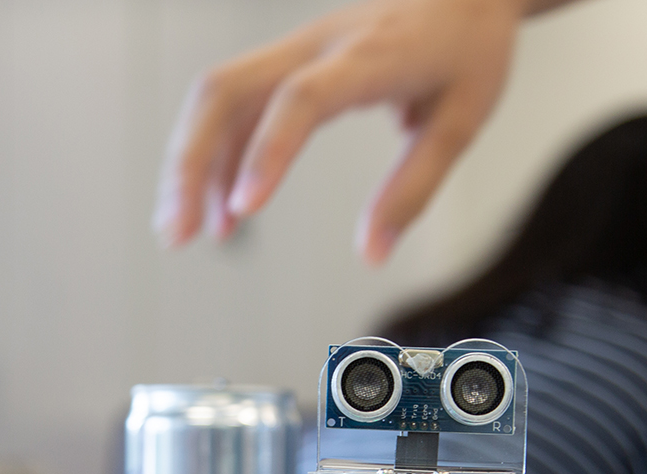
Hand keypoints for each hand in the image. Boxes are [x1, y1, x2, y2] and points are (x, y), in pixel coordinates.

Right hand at [153, 0, 540, 262]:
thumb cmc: (468, 51)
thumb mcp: (459, 125)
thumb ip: (413, 190)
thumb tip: (372, 254)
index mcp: (367, 59)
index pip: (300, 100)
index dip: (267, 152)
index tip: (245, 209)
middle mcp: (317, 46)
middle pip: (228, 89)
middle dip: (191, 163)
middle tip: (178, 231)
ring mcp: (297, 49)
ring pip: (220, 95)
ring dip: (193, 163)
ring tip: (189, 230)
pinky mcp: (292, 60)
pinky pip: (240, 102)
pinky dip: (223, 155)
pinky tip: (225, 206)